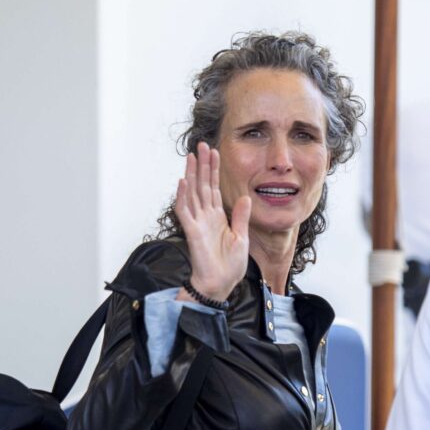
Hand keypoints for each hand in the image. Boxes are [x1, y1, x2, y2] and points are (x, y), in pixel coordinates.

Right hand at [175, 142, 250, 300]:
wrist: (220, 284)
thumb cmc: (229, 265)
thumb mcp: (241, 237)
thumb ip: (241, 216)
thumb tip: (246, 197)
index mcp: (218, 217)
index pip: (214, 188)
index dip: (214, 170)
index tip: (214, 152)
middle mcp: (206, 216)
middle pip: (202, 185)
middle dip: (202, 165)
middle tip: (201, 145)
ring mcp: (198, 222)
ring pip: (192, 193)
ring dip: (192, 174)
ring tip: (192, 156)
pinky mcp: (192, 231)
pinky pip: (185, 211)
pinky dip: (183, 196)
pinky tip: (183, 182)